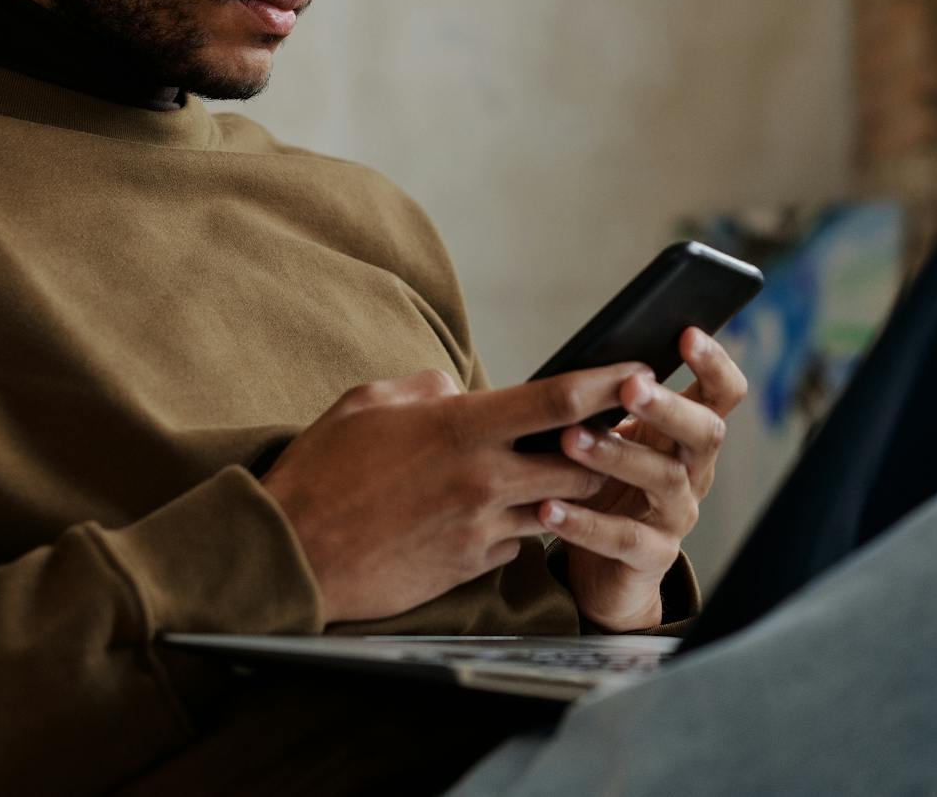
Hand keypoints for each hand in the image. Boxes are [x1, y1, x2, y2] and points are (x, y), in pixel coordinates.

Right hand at [259, 362, 651, 622]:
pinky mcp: (471, 565)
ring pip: (558, 508)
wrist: (294, 555)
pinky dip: (520, 527)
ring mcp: (480, 527)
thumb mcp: (368, 403)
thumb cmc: (322, 471)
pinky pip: (517, 543)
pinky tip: (498, 515)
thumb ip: (426, 389)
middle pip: (580, 463)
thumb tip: (461, 390)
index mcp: (460, 427)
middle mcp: (482, 478)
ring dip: (565, 492)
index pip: (559, 401)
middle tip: (610, 432)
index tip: (641, 370)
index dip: (608, 383)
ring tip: (560, 474)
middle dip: (601, 449)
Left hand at [547, 327, 748, 629]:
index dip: (714, 363)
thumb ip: (608, 403)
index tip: (686, 333)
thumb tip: (579, 358)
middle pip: (705, 432)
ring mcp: (676, 517)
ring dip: (616, 455)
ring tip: (569, 439)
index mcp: (686, 436)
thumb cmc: (604, 488)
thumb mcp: (613, 440)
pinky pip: (623, 538)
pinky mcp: (651, 558)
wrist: (604, 573)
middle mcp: (692, 473)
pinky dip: (584, 522)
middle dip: (669, 407)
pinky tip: (549, 507)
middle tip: (630, 387)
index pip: (722, 394)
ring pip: (663, 480)